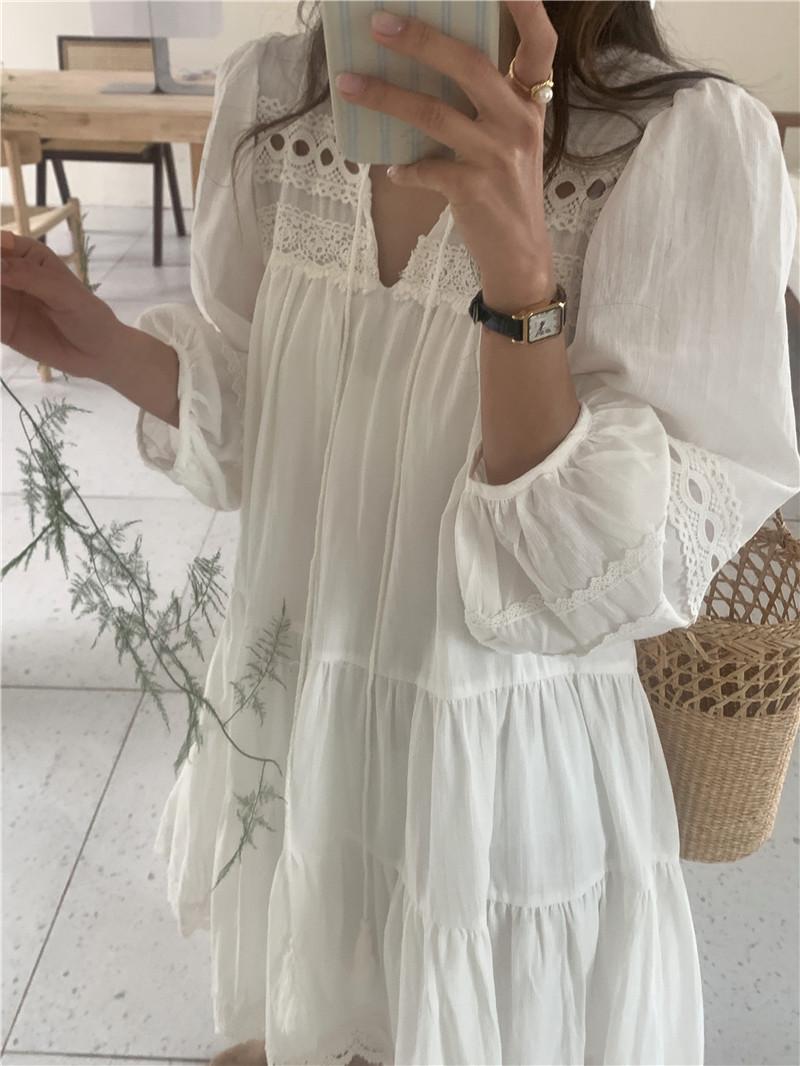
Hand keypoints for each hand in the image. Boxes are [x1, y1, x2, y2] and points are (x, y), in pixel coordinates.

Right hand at [1, 229, 122, 379]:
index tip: (0, 268)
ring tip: (0, 309)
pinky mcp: (1, 326)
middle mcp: (10, 273)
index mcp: (28, 254)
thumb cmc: (88, 315)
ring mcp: (3, 300)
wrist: (97, 354)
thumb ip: (30, 277)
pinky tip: (0, 323)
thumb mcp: (64, 293)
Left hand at [334, 0, 557, 298]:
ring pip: (434, 114)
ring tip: (348, 83)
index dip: (527, 5)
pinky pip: (425, 168)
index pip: (539, 42)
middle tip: (378, 22)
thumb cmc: (506, 190)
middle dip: (421, 39)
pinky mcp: (474, 190)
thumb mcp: (509, 140)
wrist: (520, 257)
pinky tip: (390, 169)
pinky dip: (404, 168)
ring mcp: (498, 157)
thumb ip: (484, 104)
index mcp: (530, 102)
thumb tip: (424, 68)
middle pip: (469, 66)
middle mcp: (519, 122)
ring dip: (385, 96)